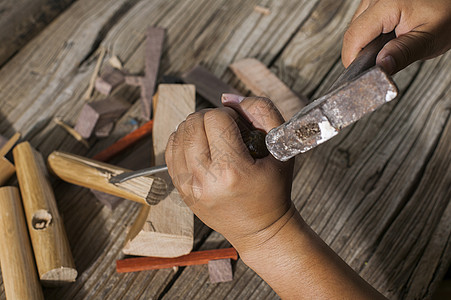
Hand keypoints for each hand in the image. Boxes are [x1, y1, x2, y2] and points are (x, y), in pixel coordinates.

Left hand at [166, 95, 384, 298]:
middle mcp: (205, 181)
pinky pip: (170, 151)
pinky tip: (200, 146)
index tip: (240, 128)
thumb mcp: (281, 147)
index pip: (215, 118)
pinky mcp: (181, 191)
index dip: (229, 116)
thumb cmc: (274, 189)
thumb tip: (227, 97)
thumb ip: (262, 112)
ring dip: (195, 128)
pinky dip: (183, 141)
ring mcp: (189, 188)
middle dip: (210, 118)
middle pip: (192, 123)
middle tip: (226, 131)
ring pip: (178, 134)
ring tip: (213, 138)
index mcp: (233, 171)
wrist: (260, 229)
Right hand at [342, 0, 450, 73]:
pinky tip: (387, 36)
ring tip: (389, 46)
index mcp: (387, 4)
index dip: (353, 60)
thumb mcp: (429, 39)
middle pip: (353, 33)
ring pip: (356, 27)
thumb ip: (403, 53)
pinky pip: (363, 20)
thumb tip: (380, 66)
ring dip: (365, 43)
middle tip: (382, 62)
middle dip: (361, 53)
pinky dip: (371, 33)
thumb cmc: (447, 13)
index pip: (354, 38)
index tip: (361, 76)